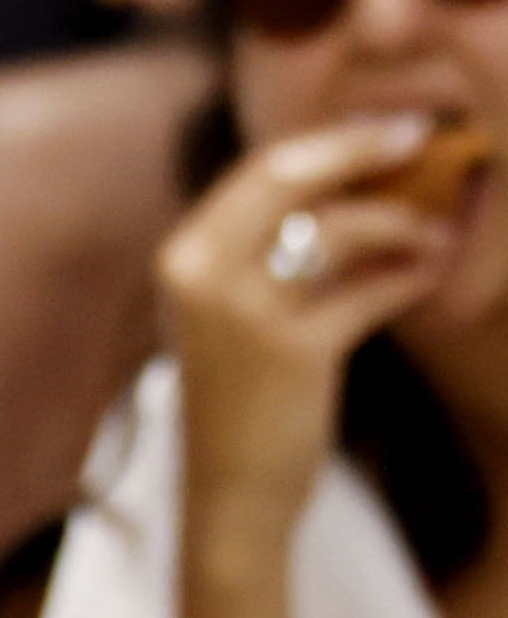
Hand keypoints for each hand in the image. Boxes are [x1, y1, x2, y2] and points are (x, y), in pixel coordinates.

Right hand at [161, 113, 458, 559]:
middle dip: (357, 150)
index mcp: (181, 253)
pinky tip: (430, 272)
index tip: (378, 128)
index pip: (256, 171)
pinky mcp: (289, 349)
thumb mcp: (232, 313)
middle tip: (415, 136)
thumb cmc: (239, 398)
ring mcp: (241, 308)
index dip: (324, 143)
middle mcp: (199, 268)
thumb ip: (268, 256)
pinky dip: (404, 279)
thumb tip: (345, 198)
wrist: (231, 488)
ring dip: (395, 223)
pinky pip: (363, 295)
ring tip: (436, 231)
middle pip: (284, 177)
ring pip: (330, 231)